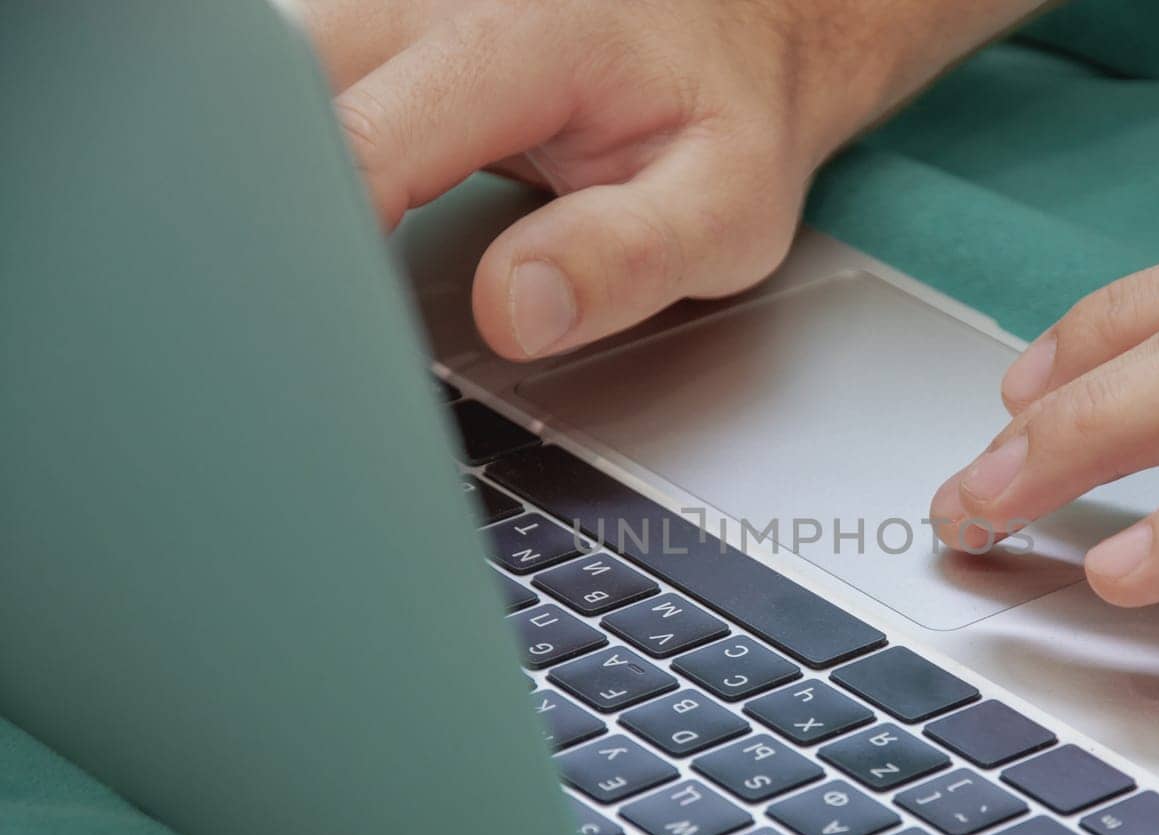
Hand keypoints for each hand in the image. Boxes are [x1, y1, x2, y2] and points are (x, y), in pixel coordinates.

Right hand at [298, 0, 1038, 361]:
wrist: (744, 27)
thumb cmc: (729, 112)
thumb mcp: (724, 206)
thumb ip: (626, 259)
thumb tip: (513, 310)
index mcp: (519, 41)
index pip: (363, 140)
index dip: (325, 246)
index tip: (328, 331)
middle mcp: (436, 2)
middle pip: (279, 91)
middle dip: (268, 205)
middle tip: (306, 309)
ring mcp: (397, 4)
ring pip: (272, 79)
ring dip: (274, 176)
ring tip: (317, 267)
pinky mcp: (380, 24)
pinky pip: (298, 82)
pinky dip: (293, 155)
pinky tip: (330, 216)